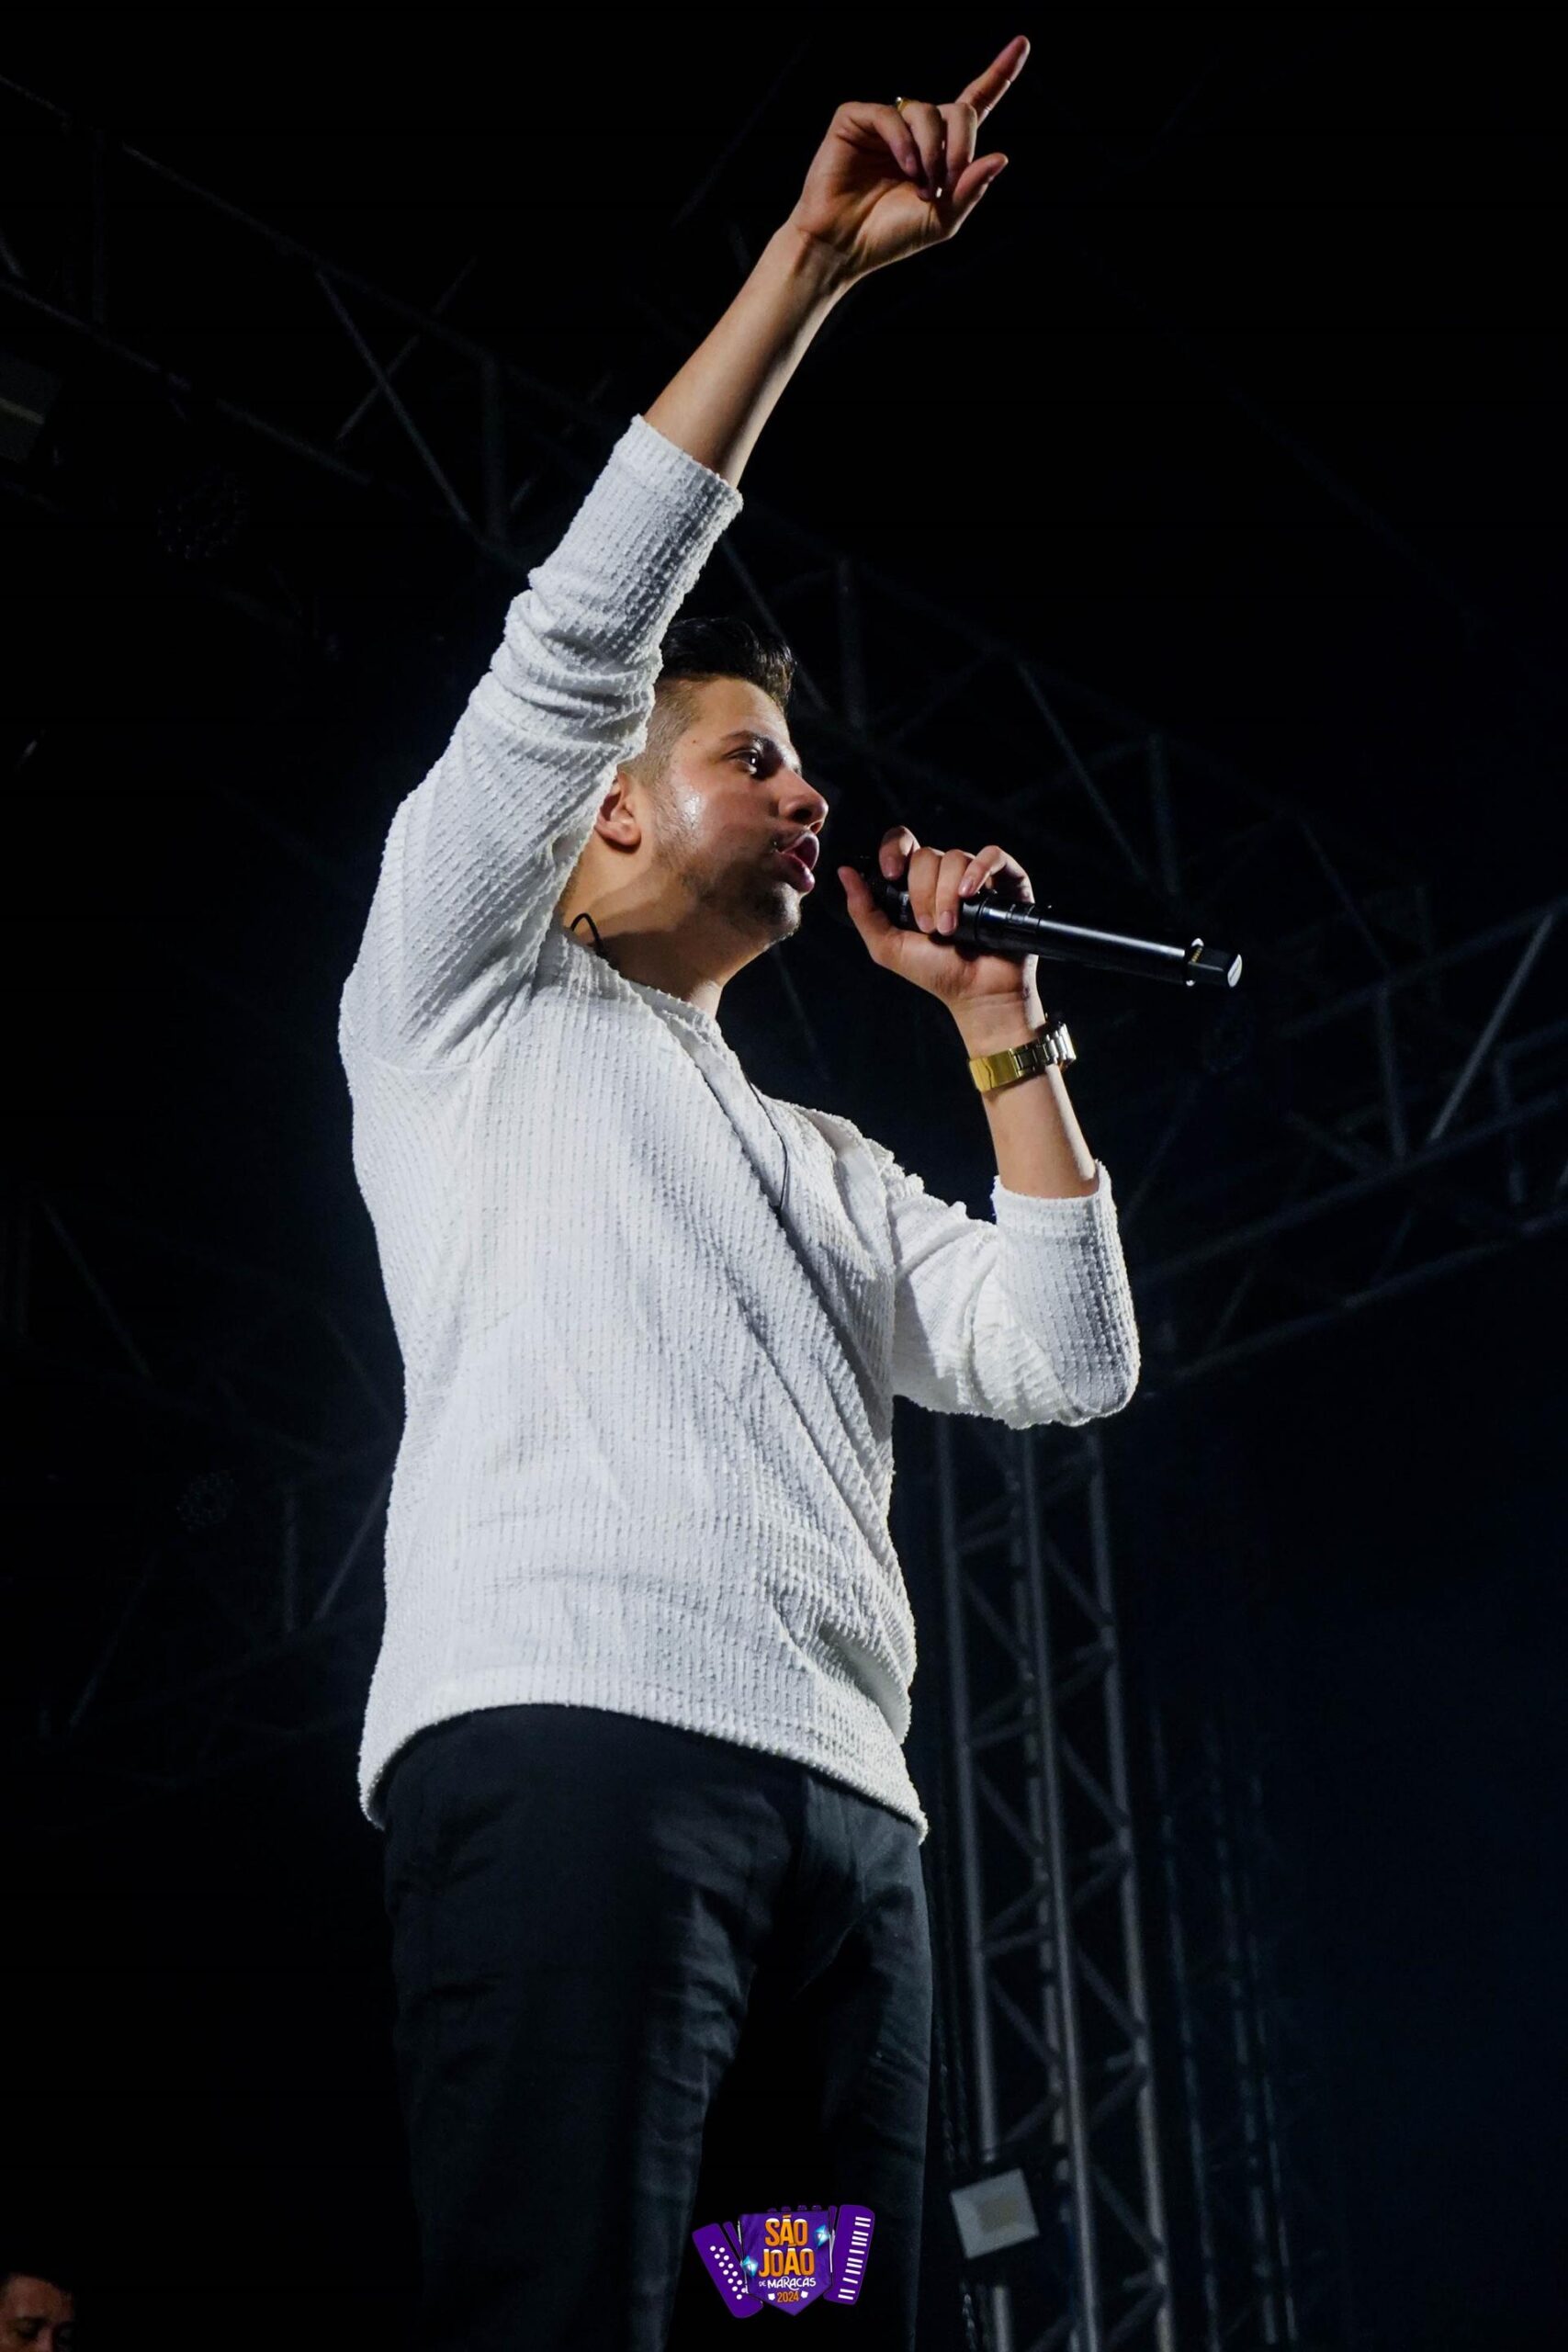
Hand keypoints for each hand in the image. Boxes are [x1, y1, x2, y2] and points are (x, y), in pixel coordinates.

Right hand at [786, 36, 1027, 283]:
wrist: (843, 247)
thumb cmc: (889, 236)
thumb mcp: (942, 220)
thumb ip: (970, 189)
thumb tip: (1000, 156)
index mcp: (940, 150)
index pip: (975, 103)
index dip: (1000, 74)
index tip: (1023, 44)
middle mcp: (915, 129)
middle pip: (958, 110)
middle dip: (961, 145)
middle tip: (947, 181)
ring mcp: (886, 122)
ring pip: (926, 111)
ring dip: (931, 151)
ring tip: (919, 184)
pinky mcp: (855, 120)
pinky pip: (890, 114)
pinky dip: (902, 142)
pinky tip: (904, 168)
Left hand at [837, 825, 1045, 1025]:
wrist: (977, 994)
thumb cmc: (936, 973)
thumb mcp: (888, 946)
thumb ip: (863, 911)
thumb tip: (845, 871)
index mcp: (916, 884)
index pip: (903, 844)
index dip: (894, 850)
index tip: (890, 874)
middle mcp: (945, 876)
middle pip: (927, 855)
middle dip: (922, 892)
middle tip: (928, 927)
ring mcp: (976, 877)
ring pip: (956, 858)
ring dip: (947, 894)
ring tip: (950, 928)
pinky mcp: (1007, 881)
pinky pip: (992, 855)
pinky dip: (979, 870)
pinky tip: (971, 893)